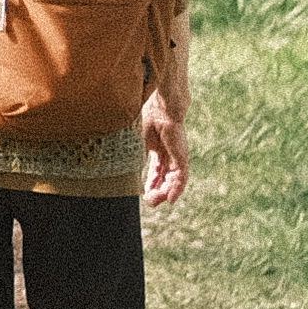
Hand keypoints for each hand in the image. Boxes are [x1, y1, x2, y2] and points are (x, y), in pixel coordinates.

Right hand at [138, 89, 188, 212]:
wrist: (162, 107)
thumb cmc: (150, 117)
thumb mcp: (139, 139)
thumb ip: (137, 153)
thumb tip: (125, 164)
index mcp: (159, 149)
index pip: (157, 172)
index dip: (152, 184)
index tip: (144, 194)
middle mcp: (170, 154)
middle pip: (167, 178)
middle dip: (158, 191)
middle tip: (149, 201)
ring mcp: (177, 156)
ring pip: (174, 180)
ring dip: (165, 193)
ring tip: (155, 201)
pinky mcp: (182, 157)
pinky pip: (181, 178)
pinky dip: (177, 189)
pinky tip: (171, 199)